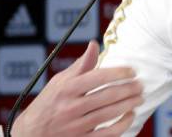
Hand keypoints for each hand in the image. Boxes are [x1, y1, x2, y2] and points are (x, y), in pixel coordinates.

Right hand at [12, 40, 143, 135]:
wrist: (30, 133)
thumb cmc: (48, 103)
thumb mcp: (60, 80)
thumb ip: (81, 65)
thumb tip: (94, 44)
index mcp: (67, 88)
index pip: (98, 77)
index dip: (118, 73)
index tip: (132, 71)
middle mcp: (71, 106)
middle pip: (107, 96)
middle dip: (128, 90)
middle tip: (140, 85)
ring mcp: (76, 126)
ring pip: (109, 114)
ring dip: (128, 105)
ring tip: (139, 98)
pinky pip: (107, 135)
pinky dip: (122, 125)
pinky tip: (130, 116)